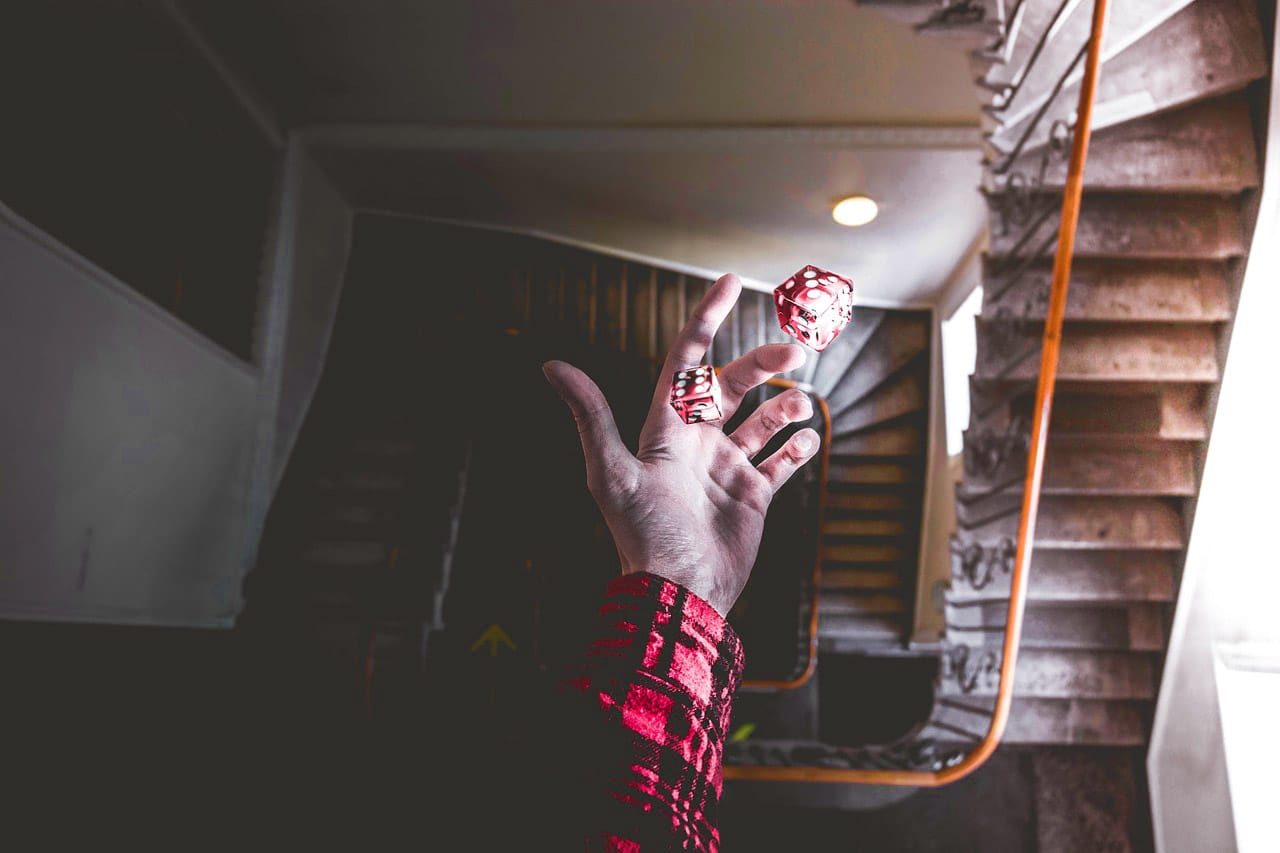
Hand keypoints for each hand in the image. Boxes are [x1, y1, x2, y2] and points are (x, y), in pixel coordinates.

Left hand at [542, 273, 819, 616]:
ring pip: (762, 418)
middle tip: (795, 354)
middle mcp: (696, 441)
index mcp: (665, 427)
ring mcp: (725, 466)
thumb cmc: (643, 535)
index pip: (687, 360)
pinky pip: (780, 460)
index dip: (706, 319)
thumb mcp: (612, 473)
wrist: (680, 592)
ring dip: (784, 405)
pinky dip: (797, 445)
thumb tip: (551, 365)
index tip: (729, 281)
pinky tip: (807, 439)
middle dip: (762, 364)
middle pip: (733, 384)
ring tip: (799, 406)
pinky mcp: (751, 494)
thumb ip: (590, 416)